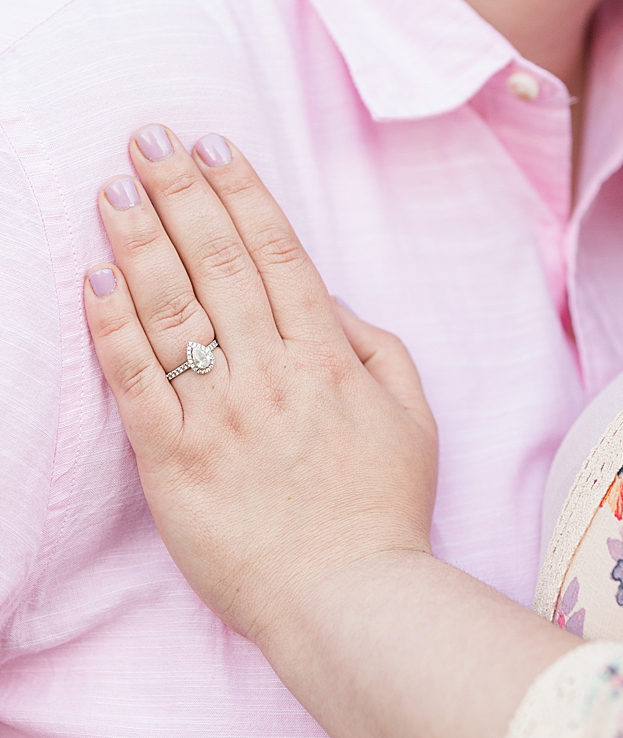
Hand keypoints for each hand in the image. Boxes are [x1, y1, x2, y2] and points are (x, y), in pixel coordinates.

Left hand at [82, 127, 437, 647]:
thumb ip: (380, 350)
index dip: (242, 193)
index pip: (278, 254)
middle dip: (181, 193)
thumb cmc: (385, 510)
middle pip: (218, 263)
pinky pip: (135, 383)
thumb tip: (333, 303)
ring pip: (172, 308)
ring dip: (138, 242)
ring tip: (112, 190)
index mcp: (330, 356)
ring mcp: (219, 414)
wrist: (350, 597)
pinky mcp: (173, 461)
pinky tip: (92, 282)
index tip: (211, 145)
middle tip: (147, 140)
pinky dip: (111, 329)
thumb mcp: (414, 418)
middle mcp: (272, 372)